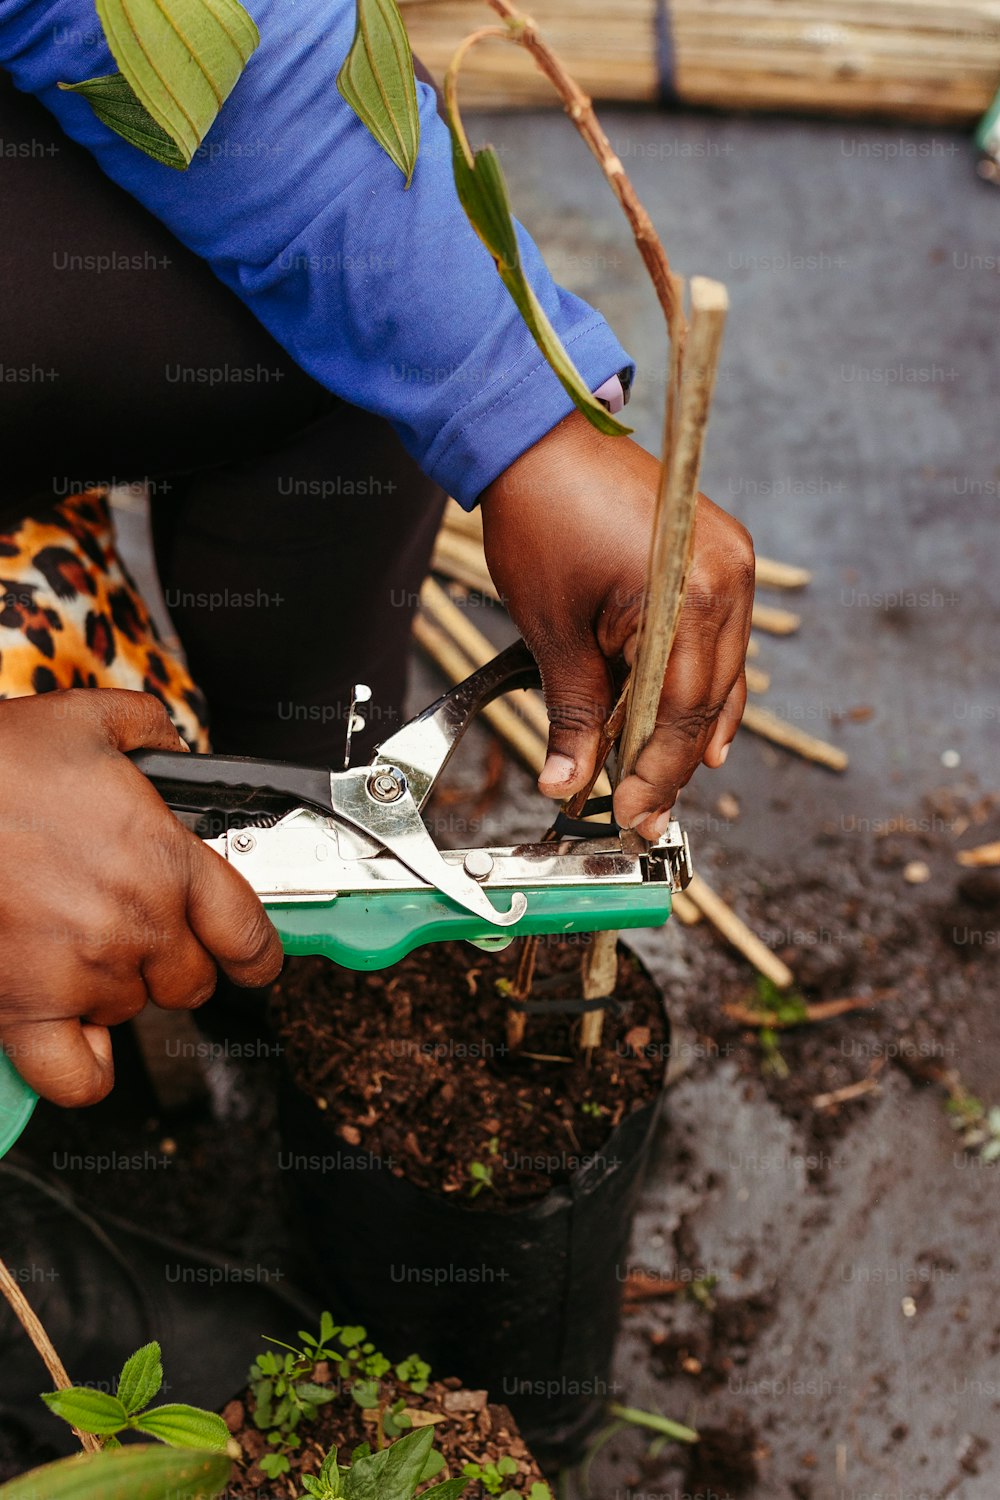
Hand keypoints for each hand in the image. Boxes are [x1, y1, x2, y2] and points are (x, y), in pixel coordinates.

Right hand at [0, 691, 282, 1106]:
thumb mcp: (89, 719)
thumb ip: (150, 734)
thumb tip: (170, 750)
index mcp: (165, 858)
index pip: (248, 934)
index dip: (255, 953)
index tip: (251, 960)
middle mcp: (137, 925)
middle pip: (192, 982)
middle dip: (173, 960)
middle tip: (132, 927)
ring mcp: (83, 973)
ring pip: (132, 1013)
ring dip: (113, 987)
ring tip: (73, 942)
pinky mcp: (24, 1008)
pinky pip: (78, 1075)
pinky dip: (83, 1063)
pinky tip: (72, 1029)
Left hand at [481, 410, 753, 838]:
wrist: (536, 437)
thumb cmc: (540, 516)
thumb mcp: (553, 629)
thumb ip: (573, 713)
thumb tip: (569, 782)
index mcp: (691, 595)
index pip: (681, 713)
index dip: (655, 773)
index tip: (628, 813)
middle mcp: (729, 578)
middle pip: (710, 701)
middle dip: (674, 762)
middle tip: (642, 811)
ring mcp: (731, 563)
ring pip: (722, 676)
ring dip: (692, 730)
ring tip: (664, 782)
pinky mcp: (718, 556)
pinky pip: (719, 641)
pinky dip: (699, 686)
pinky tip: (696, 730)